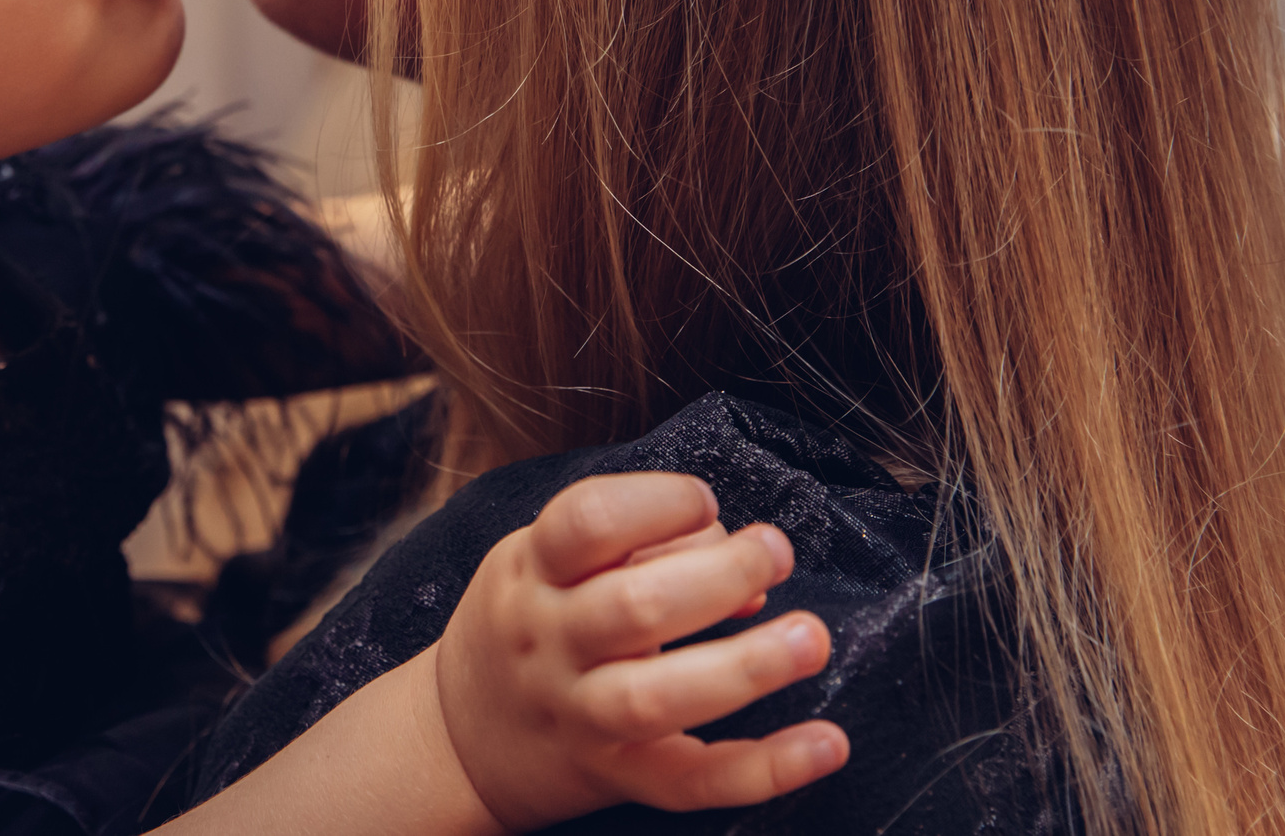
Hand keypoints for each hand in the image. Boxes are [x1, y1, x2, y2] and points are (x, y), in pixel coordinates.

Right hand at [427, 472, 846, 829]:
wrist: (458, 739)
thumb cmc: (523, 625)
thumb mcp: (542, 562)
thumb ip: (634, 544)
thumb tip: (744, 558)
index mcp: (532, 572)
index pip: (586, 522)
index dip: (658, 502)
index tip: (704, 503)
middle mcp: (551, 642)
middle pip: (632, 607)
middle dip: (719, 574)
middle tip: (775, 550)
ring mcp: (581, 714)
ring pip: (658, 698)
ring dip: (745, 667)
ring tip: (810, 637)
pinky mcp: (617, 775)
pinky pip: (693, 782)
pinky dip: (766, 769)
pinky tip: (826, 744)